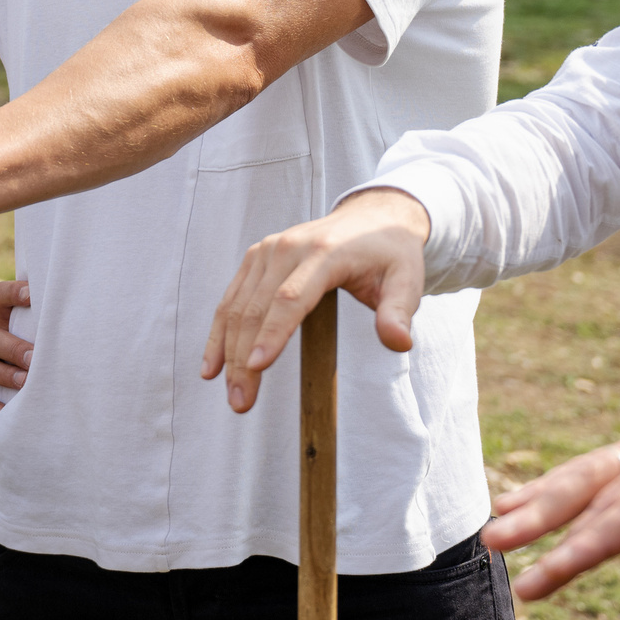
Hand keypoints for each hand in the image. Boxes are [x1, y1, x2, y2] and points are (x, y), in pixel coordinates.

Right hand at [0, 278, 34, 420]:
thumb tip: (77, 322)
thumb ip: (34, 327)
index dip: (15, 293)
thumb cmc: (0, 352)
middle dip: (16, 349)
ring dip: (5, 376)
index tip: (32, 293)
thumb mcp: (9, 333)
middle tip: (35, 357)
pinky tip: (1, 413)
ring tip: (24, 383)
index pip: (1, 298)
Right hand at [200, 188, 428, 413]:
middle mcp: (288, 247)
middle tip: (241, 402)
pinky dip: (220, 332)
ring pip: (237, 307)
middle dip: (244, 359)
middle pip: (257, 308)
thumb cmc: (390, 253)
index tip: (257, 367)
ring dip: (227, 352)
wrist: (373, 217)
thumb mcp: (406, 281)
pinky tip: (213, 364)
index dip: (272, 333)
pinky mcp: (256, 257)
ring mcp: (267, 250)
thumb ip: (399, 313)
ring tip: (231, 394)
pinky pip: (231, 298)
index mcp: (324, 253)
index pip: (291, 297)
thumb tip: (399, 343)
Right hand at [480, 388, 619, 600]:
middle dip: (546, 521)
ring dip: (541, 499)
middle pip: (602, 486)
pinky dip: (559, 484)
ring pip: (591, 470)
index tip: (547, 576)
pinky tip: (521, 504)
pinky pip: (601, 464)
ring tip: (494, 531)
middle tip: (497, 549)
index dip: (590, 544)